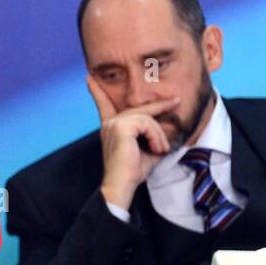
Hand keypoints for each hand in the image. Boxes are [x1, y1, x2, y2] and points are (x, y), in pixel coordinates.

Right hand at [86, 75, 179, 211]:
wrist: (122, 185)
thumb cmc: (133, 172)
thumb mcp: (146, 149)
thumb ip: (151, 135)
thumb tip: (169, 127)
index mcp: (110, 127)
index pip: (103, 105)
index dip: (97, 92)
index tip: (89, 79)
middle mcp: (109, 123)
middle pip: (140, 110)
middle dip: (160, 106)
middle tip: (176, 101)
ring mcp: (113, 123)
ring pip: (147, 118)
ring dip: (159, 135)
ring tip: (161, 149)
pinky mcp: (120, 127)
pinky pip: (147, 124)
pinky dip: (156, 137)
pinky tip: (156, 148)